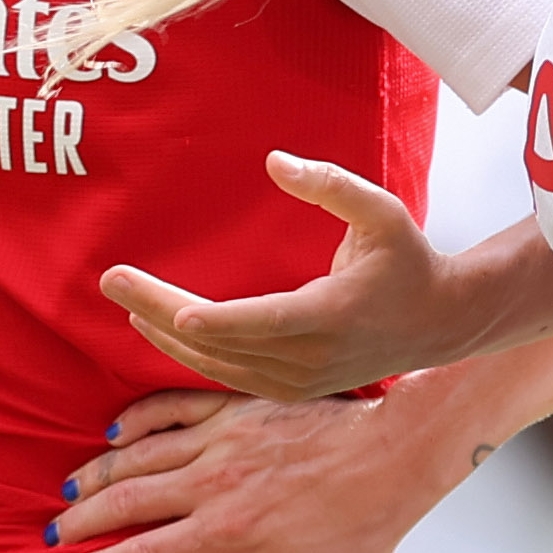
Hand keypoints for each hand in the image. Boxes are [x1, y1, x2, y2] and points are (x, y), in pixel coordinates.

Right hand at [54, 388, 474, 552]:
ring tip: (71, 490)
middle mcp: (212, 480)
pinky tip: (117, 433)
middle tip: (56, 535)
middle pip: (125, 502)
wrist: (395, 449)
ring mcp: (221, 435)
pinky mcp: (236, 403)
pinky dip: (137, 419)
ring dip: (98, 474)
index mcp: (226, 531)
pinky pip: (170, 406)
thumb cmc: (362, 523)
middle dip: (82, 522)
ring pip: (138, 454)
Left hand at [105, 154, 468, 398]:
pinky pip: (231, 377)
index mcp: (330, 316)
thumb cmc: (409, 260)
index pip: (260, 322)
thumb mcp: (382, 211)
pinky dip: (193, 357)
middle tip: (113, 283)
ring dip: (168, 338)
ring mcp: (300, 381)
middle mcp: (311, 358)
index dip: (211, 319)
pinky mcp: (293, 390)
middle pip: (223, 343)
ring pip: (220, 366)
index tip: (166, 306)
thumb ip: (330, 185)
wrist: (440, 323)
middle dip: (160, 313)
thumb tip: (274, 161)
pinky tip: (162, 331)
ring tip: (127, 303)